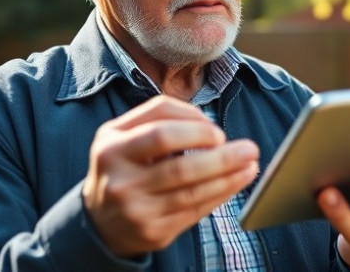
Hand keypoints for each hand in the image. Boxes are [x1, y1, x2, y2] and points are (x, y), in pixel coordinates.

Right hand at [82, 95, 258, 256]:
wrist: (99, 220)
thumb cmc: (122, 166)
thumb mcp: (123, 135)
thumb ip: (159, 118)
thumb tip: (209, 126)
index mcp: (112, 146)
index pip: (160, 128)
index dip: (195, 126)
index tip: (217, 132)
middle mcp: (120, 179)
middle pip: (180, 166)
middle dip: (221, 157)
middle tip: (248, 149)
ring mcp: (135, 209)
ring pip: (192, 192)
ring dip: (229, 177)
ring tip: (250, 165)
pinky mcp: (151, 232)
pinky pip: (194, 211)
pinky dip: (220, 195)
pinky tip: (236, 182)